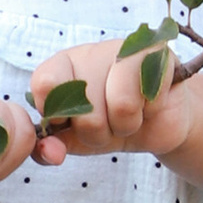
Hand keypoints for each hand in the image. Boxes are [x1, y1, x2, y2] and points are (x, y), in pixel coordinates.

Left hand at [28, 36, 193, 165]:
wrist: (157, 124)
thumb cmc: (111, 125)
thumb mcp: (76, 140)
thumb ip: (53, 148)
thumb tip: (50, 153)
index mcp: (63, 67)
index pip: (45, 83)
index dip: (56, 112)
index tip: (66, 122)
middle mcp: (90, 53)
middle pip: (84, 108)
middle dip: (98, 132)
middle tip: (107, 124)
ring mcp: (123, 49)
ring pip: (121, 104)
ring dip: (126, 125)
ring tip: (129, 115)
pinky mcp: (156, 53)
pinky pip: (151, 97)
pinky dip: (151, 113)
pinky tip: (149, 103)